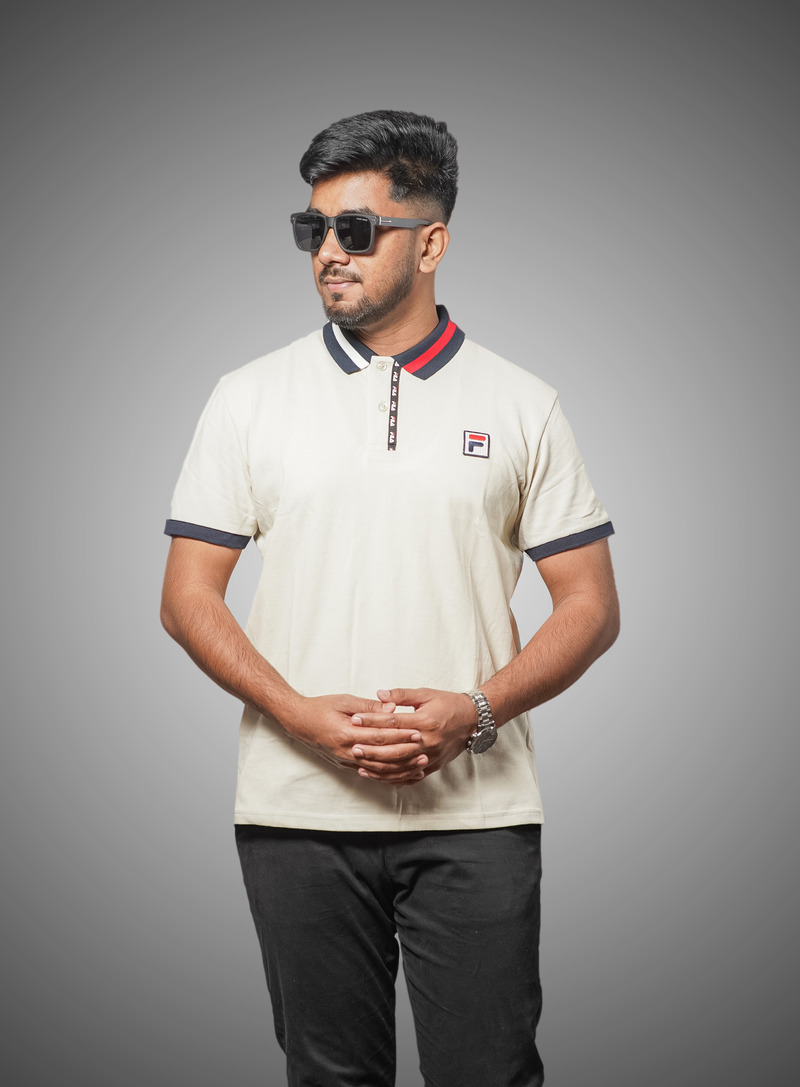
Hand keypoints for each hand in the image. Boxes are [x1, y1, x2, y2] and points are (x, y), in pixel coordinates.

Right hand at [283, 693, 425, 780]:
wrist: (299, 722)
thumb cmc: (321, 707)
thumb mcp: (345, 700)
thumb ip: (369, 706)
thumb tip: (392, 707)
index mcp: (346, 733)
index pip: (379, 736)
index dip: (400, 736)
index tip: (418, 733)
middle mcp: (346, 751)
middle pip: (381, 756)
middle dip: (404, 754)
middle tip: (424, 751)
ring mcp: (345, 760)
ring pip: (377, 769)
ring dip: (399, 768)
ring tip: (418, 764)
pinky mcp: (345, 765)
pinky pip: (369, 773)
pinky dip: (387, 775)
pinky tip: (401, 774)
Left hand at [351, 688, 476, 781]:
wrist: (473, 719)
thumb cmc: (448, 704)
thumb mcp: (425, 694)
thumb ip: (401, 695)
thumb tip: (379, 694)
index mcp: (425, 721)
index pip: (393, 722)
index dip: (372, 721)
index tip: (355, 719)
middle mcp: (428, 741)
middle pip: (394, 749)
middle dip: (371, 748)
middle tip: (352, 745)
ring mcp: (430, 756)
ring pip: (400, 766)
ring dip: (378, 766)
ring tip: (359, 763)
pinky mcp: (432, 766)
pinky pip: (409, 776)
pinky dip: (392, 777)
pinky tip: (378, 775)